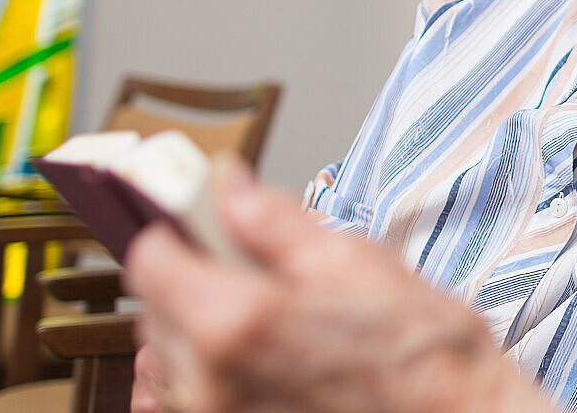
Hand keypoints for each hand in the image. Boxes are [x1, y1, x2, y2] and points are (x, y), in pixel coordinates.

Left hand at [123, 160, 555, 412]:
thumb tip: (229, 186)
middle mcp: (210, 381)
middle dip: (192, 279)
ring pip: (170, 358)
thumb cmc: (427, 356)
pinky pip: (187, 401)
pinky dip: (203, 376)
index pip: (148, 260)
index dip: (174, 230)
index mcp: (235, 321)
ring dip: (197, 329)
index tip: (197, 224)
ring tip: (264, 323)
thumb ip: (275, 222)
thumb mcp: (356, 262)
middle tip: (251, 269)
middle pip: (154, 309)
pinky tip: (253, 364)